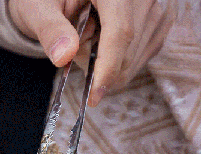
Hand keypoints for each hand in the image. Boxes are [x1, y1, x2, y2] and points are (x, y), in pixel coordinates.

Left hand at [7, 0, 176, 105]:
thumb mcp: (41, 6)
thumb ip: (50, 28)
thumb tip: (62, 57)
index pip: (119, 34)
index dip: (107, 68)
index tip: (93, 97)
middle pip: (126, 55)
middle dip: (97, 64)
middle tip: (74, 44)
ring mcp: (155, 13)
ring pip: (133, 62)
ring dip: (106, 64)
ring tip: (88, 34)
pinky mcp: (159, 27)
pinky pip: (138, 59)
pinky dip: (117, 61)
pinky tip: (103, 39)